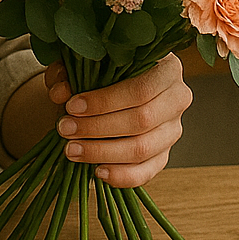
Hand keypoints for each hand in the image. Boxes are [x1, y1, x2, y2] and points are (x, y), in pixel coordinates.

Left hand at [45, 53, 192, 187]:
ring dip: (103, 152)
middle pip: (142, 120)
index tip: (72, 106)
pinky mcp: (164, 154)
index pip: (141, 89)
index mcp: (167, 68)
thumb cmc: (104, 70)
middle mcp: (177, 98)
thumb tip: (61, 92)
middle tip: (65, 129)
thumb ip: (70, 73)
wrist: (117, 85)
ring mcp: (173, 129)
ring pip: (142, 149)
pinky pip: (146, 171)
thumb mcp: (85, 63)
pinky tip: (96, 171)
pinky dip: (121, 175)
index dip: (105, 101)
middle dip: (98, 128)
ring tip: (72, 150)